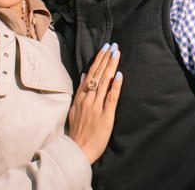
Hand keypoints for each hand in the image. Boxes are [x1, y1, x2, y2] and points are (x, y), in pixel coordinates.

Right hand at [68, 43, 122, 163]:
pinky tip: (120, 75)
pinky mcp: (106, 116)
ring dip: (111, 66)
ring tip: (117, 53)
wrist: (77, 150)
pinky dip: (116, 86)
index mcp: (81, 97)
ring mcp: (96, 107)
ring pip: (104, 82)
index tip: (105, 48)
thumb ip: (80, 92)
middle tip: (113, 45)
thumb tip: (84, 75)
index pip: (90, 74)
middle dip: (106, 58)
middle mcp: (88, 99)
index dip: (98, 60)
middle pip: (98, 74)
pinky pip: (111, 98)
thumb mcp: (74, 109)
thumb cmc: (78, 132)